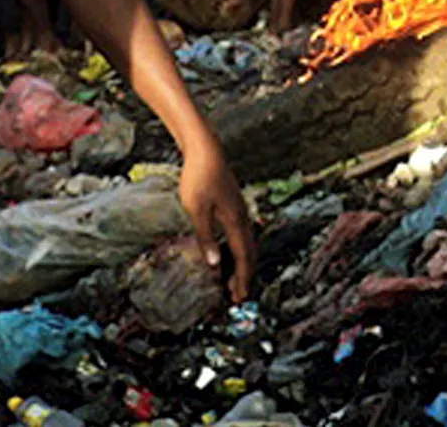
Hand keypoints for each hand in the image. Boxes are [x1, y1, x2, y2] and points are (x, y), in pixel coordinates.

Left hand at [177, 140, 256, 301]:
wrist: (205, 149)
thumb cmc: (198, 178)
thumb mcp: (196, 210)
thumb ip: (206, 238)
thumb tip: (215, 264)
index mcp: (234, 220)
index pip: (243, 256)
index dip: (242, 278)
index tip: (240, 297)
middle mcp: (242, 216)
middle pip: (249, 252)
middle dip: (245, 275)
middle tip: (239, 296)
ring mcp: (240, 209)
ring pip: (247, 242)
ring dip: (243, 263)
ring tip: (235, 279)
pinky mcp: (234, 204)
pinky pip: (242, 233)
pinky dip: (240, 249)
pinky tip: (231, 251)